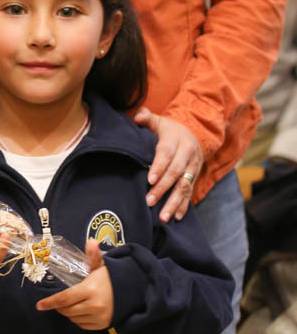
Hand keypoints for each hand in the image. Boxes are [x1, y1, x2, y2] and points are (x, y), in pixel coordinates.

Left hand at [36, 240, 113, 329]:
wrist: (130, 291)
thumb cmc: (110, 277)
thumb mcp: (100, 266)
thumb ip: (92, 255)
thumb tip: (91, 242)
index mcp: (90, 289)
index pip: (64, 299)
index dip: (50, 303)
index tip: (39, 305)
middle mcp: (94, 305)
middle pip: (67, 310)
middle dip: (58, 306)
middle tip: (58, 301)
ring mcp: (99, 317)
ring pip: (74, 319)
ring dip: (69, 313)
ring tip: (72, 303)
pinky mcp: (102, 325)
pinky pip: (83, 325)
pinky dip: (78, 319)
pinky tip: (80, 310)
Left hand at [135, 108, 203, 222]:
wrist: (194, 134)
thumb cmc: (169, 130)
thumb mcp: (159, 121)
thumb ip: (147, 118)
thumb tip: (138, 116)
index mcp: (176, 139)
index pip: (167, 154)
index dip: (159, 166)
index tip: (150, 179)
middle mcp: (187, 154)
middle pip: (175, 172)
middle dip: (163, 188)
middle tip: (150, 201)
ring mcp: (193, 168)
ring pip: (184, 186)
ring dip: (173, 202)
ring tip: (163, 216)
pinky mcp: (194, 178)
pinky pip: (190, 193)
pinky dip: (183, 206)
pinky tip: (175, 217)